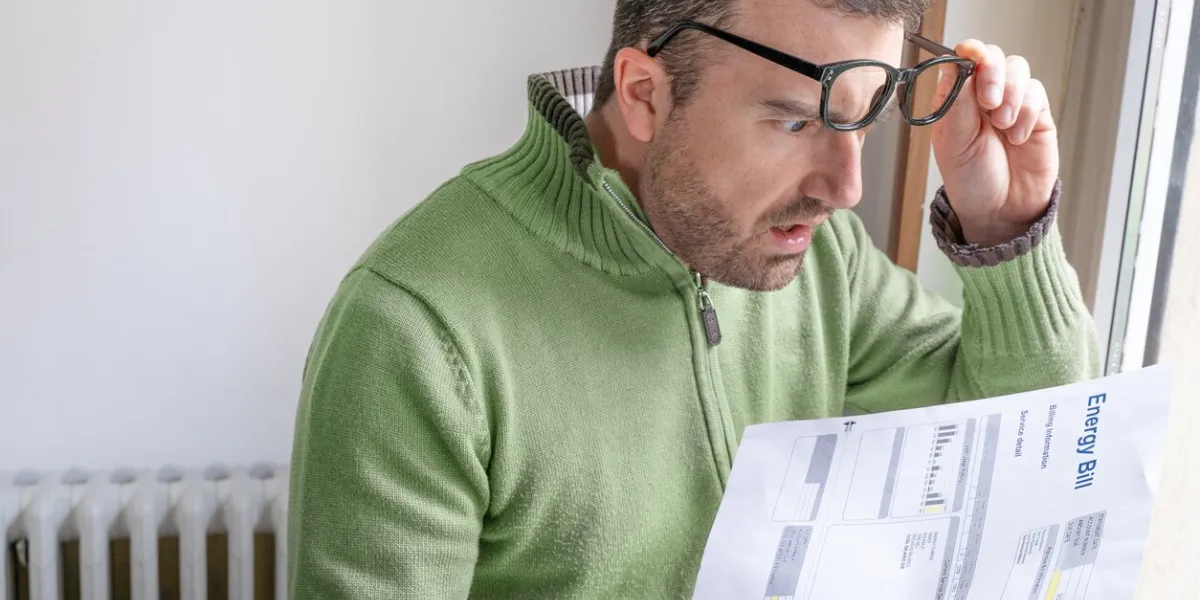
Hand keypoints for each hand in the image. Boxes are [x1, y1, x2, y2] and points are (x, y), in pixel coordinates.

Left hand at [930, 40, 1058, 246]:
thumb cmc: (971, 180)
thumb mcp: (954, 144)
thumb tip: (957, 65)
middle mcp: (983, 97)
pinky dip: (1028, 113)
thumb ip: (957, 104)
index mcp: (955, 100)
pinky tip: (1017, 137)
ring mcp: (1012, 103)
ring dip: (1011, 94)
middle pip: (994, 58)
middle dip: (992, 73)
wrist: (1001, 211)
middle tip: (988, 103)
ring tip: (1002, 125)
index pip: (962, 60)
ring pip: (1018, 70)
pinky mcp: (1037, 115)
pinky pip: (1037, 94)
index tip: (973, 56)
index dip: (970, 52)